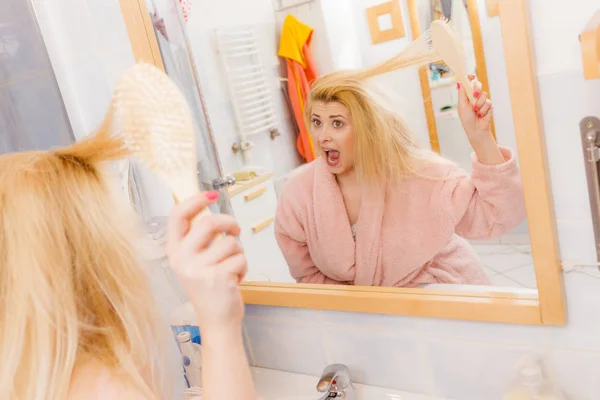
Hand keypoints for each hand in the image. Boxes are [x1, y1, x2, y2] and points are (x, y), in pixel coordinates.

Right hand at [166, 191, 246, 332]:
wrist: (216, 322)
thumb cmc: (209, 288)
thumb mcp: (195, 262)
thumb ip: (198, 239)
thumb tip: (211, 211)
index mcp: (174, 252)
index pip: (178, 215)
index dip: (196, 200)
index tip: (212, 194)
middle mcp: (182, 260)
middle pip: (209, 223)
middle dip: (229, 222)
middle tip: (236, 230)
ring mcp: (199, 270)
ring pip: (230, 242)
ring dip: (238, 252)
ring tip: (232, 267)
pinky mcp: (218, 278)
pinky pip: (240, 258)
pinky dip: (244, 267)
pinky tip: (235, 279)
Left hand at [456, 74, 492, 141]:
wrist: (476, 129)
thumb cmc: (466, 119)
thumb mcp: (462, 105)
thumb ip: (462, 94)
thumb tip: (459, 82)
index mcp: (466, 95)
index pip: (469, 83)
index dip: (470, 78)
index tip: (471, 76)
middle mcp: (474, 96)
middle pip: (478, 84)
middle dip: (477, 88)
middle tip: (475, 95)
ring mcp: (482, 100)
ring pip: (484, 94)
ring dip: (479, 104)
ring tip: (475, 111)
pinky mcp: (488, 105)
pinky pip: (488, 102)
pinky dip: (483, 109)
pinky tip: (480, 115)